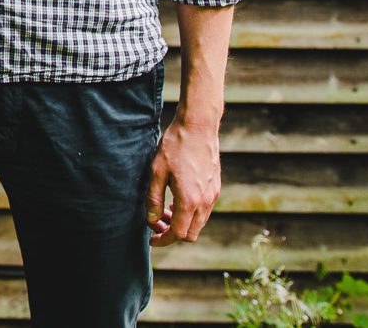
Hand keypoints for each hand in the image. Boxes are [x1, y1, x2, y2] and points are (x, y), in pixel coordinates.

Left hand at [145, 110, 220, 244]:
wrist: (198, 126)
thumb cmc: (174, 146)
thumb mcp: (156, 172)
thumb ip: (153, 199)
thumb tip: (151, 221)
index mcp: (189, 201)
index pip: (178, 233)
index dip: (163, 240)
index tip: (152, 239)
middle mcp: (205, 202)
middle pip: (191, 234)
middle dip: (172, 234)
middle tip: (156, 223)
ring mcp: (213, 195)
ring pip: (199, 223)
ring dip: (182, 223)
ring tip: (164, 209)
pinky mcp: (216, 187)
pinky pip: (204, 210)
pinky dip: (191, 213)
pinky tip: (177, 199)